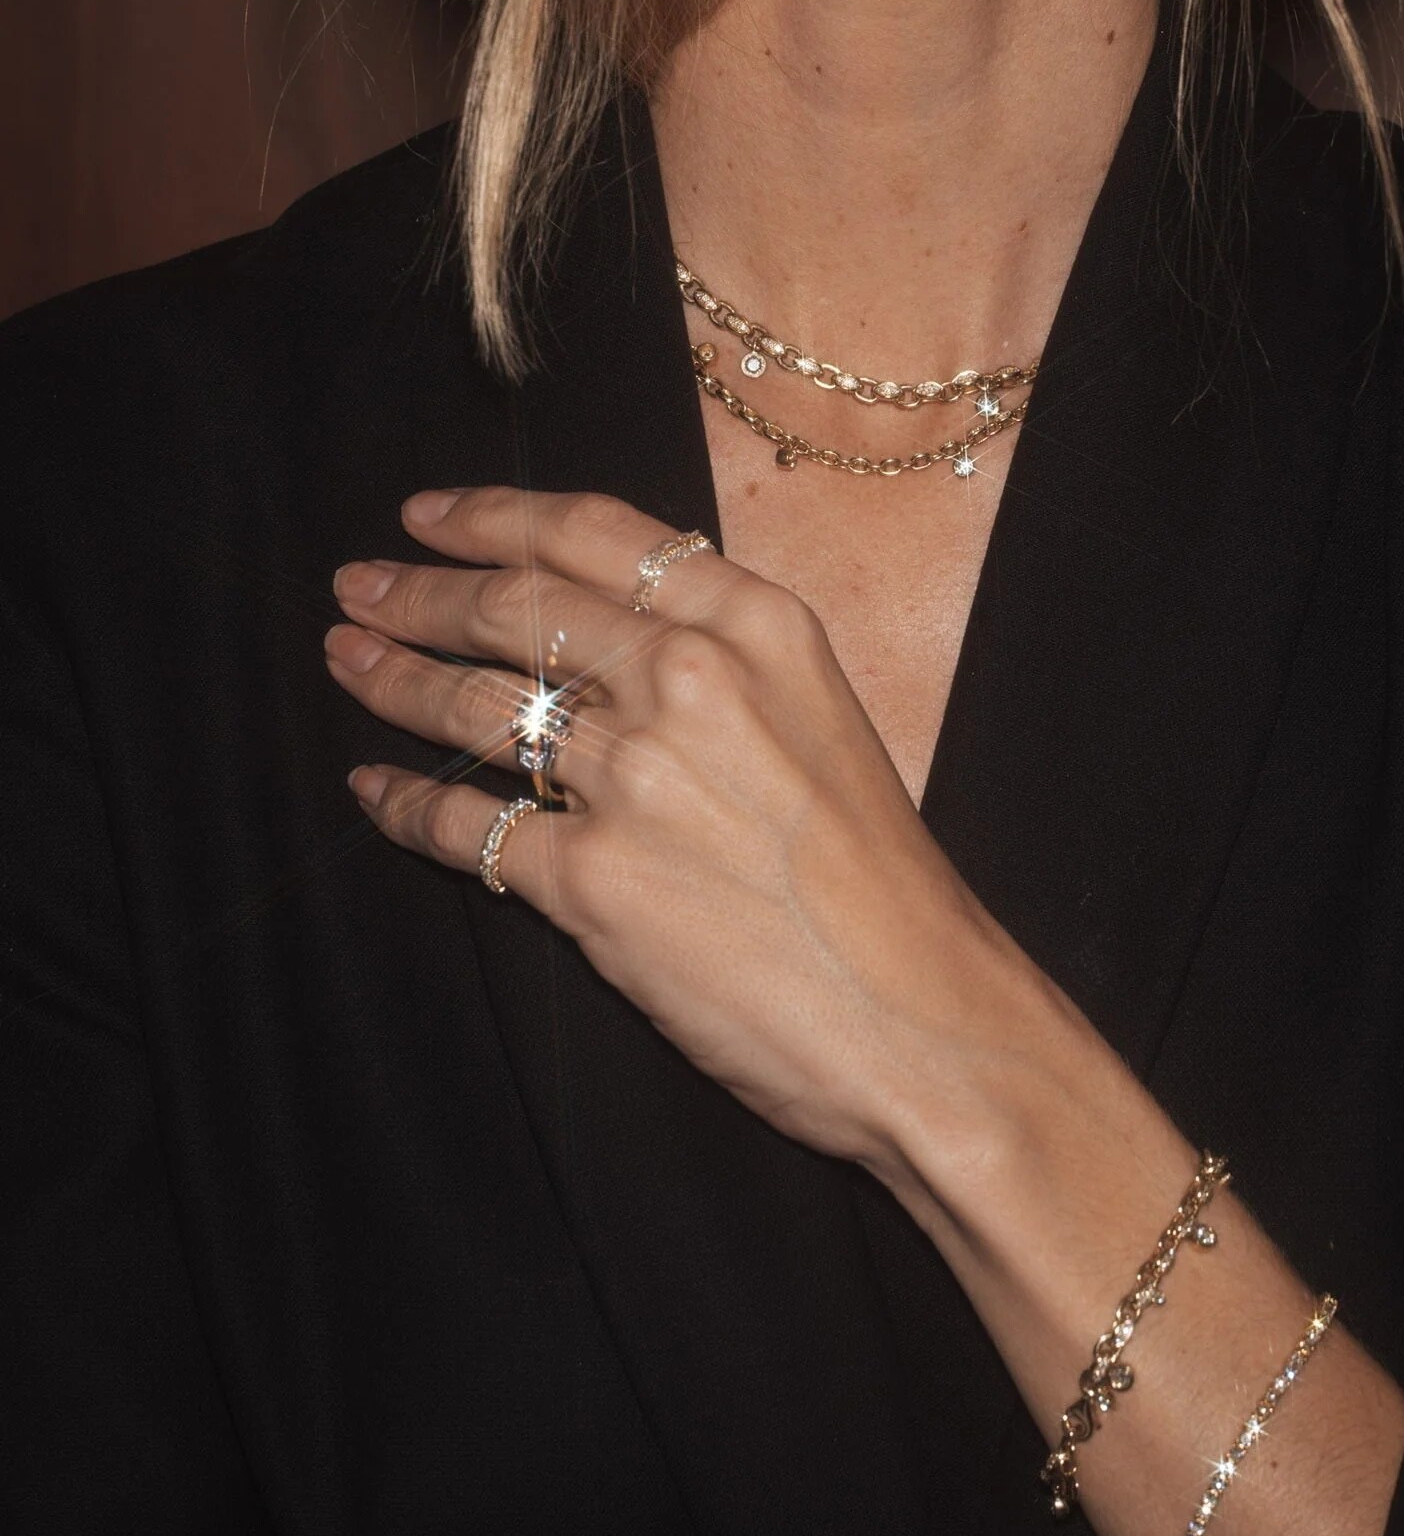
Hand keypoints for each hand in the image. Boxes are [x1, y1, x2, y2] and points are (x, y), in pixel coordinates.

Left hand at [324, 486, 1016, 1171]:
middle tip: (360, 588)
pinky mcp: (594, 882)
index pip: (590, 534)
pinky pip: (466, 826)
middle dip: (420, 592)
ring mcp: (635, 778)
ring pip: (477, 704)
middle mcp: (689, 679)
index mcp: (757, 624)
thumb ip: (723, 656)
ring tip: (348, 660)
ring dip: (392, 680)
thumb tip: (610, 625)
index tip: (425, 517)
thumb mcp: (824, 714)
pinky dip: (405, 806)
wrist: (922, 1019)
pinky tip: (373, 792)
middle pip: (516, 607)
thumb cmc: (881, 880)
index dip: (489, 516)